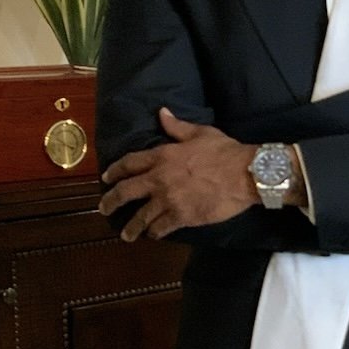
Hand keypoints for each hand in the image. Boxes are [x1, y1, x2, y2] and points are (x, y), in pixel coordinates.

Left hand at [98, 107, 255, 238]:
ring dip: (131, 226)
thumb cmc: (224, 151)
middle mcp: (160, 179)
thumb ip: (177, 126)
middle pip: (126, 192)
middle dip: (111, 201)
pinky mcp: (182, 216)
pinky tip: (153, 235)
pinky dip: (155, 232)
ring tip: (126, 234)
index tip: (106, 178)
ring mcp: (169, 200)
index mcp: (162, 156)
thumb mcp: (200, 132)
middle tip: (104, 208)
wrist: (245, 174)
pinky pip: (161, 227)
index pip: (129, 163)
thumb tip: (162, 113)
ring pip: (141, 216)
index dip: (114, 171)